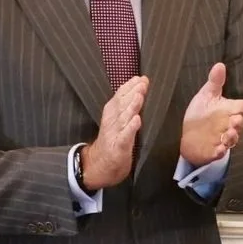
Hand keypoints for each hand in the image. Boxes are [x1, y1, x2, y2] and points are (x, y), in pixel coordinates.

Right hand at [81, 76, 148, 190]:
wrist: (99, 166)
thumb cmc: (113, 142)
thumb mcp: (118, 122)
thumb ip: (125, 108)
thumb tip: (137, 91)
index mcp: (111, 115)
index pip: (120, 98)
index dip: (129, 87)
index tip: (140, 77)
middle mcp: (112, 122)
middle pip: (122, 104)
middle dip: (132, 92)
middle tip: (143, 82)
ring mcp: (115, 134)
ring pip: (123, 118)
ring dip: (131, 106)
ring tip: (140, 95)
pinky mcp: (119, 147)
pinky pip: (125, 136)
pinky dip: (131, 128)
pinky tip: (137, 120)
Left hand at [180, 62, 242, 166]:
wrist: (185, 135)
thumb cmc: (199, 114)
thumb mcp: (206, 96)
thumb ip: (215, 82)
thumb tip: (220, 64)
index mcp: (229, 110)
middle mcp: (229, 124)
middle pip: (240, 123)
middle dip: (239, 122)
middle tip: (234, 120)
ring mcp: (223, 138)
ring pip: (233, 138)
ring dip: (232, 136)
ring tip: (228, 133)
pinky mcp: (216, 150)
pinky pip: (221, 152)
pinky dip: (221, 151)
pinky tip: (218, 148)